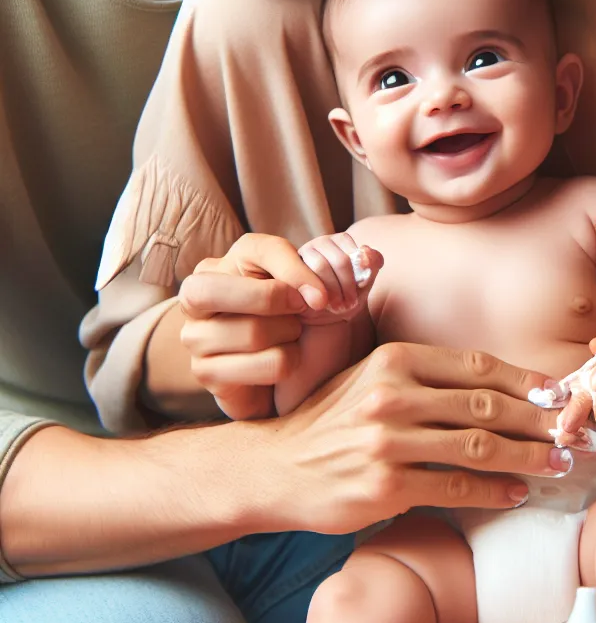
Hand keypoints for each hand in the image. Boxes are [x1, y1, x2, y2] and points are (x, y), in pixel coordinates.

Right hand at [179, 233, 330, 420]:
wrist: (275, 371)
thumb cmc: (294, 318)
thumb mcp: (313, 288)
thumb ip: (344, 267)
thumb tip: (374, 256)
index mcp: (225, 262)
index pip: (261, 250)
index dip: (297, 272)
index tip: (323, 298)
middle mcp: (198, 294)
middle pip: (227, 288)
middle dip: (275, 302)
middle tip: (302, 314)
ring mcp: (195, 335)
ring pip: (252, 332)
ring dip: (288, 337)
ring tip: (289, 338)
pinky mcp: (205, 372)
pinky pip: (262, 365)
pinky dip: (286, 364)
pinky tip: (283, 361)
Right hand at [264, 343, 575, 533]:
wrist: (275, 466)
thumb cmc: (333, 419)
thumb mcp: (372, 377)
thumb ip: (426, 375)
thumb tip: (498, 385)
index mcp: (394, 359)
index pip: (477, 366)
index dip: (525, 380)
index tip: (559, 393)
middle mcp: (391, 395)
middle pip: (485, 405)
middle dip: (539, 419)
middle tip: (574, 431)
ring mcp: (387, 443)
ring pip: (478, 446)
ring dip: (528, 456)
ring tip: (559, 462)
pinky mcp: (384, 487)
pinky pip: (456, 488)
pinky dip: (495, 490)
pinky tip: (519, 492)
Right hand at [297, 232, 383, 325]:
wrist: (325, 318)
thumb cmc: (347, 296)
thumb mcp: (365, 282)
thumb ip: (372, 264)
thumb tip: (366, 251)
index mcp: (339, 241)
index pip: (352, 249)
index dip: (358, 271)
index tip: (361, 289)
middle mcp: (320, 243)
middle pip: (340, 260)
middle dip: (347, 285)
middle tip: (350, 304)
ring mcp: (302, 256)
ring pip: (321, 266)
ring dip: (333, 291)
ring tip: (338, 306)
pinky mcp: (290, 270)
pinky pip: (304, 277)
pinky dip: (316, 293)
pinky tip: (321, 304)